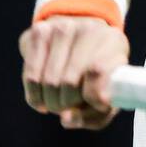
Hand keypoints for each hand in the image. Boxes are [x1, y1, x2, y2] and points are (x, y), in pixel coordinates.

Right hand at [19, 16, 129, 130]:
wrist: (78, 35)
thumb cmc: (99, 71)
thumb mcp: (109, 90)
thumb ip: (96, 114)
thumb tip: (66, 119)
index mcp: (113, 40)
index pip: (99, 73)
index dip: (95, 100)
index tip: (95, 107)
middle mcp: (88, 28)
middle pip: (69, 83)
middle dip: (68, 105)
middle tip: (71, 106)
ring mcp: (62, 27)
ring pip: (49, 82)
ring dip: (51, 102)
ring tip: (59, 103)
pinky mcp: (39, 31)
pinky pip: (32, 77)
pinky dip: (35, 96)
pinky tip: (42, 99)